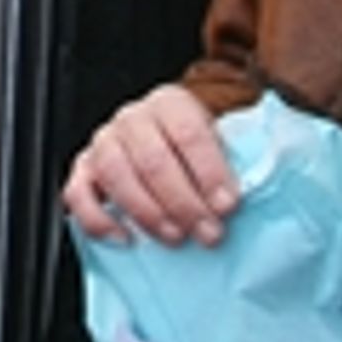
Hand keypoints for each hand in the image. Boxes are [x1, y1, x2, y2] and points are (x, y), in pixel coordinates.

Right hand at [61, 85, 236, 245]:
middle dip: (184, 202)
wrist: (171, 146)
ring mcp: (104, 142)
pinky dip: (98, 219)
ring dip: (148, 213)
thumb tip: (263, 188)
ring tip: (176, 237)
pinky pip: (78, 194)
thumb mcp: (224, 143)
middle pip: (153, 159)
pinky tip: (125, 238)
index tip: (228, 205)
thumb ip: (238, 161)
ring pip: (116, 175)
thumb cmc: (198, 152)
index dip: (209, 171)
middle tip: (209, 233)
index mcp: (171, 103)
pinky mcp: (84, 170)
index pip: (189, 132)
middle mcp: (133, 118)